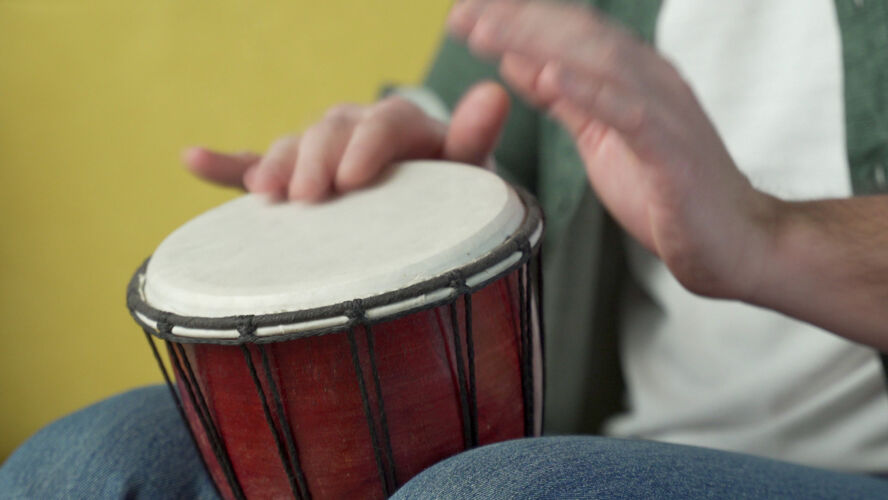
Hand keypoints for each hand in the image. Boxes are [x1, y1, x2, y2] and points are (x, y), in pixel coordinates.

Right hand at [183, 81, 509, 201]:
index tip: (353, 179)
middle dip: (316, 160)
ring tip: (264, 191)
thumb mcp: (469, 170)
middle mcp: (356, 131)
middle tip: (311, 197)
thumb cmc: (452, 197)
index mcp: (401, 126)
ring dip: (275, 165)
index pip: (383, 122)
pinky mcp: (294, 174)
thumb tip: (496, 92)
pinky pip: (255, 164)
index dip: (366, 146)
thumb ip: (475, 135)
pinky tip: (193, 159)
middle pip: (330, 130)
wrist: (428, 208)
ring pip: (293, 146)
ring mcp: (321, 152)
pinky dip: (226, 164)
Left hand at [449, 0, 778, 300]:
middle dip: (515, 20)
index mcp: (631, 77)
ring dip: (538, 43)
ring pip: (598, 61)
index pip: (569, 31)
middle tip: (459, 16)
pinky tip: (548, 78)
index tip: (464, 15)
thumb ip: (566, 100)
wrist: (734, 243)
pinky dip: (588, 91)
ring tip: (487, 34)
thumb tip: (519, 62)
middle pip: (577, 33)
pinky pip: (629, 112)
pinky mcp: (672, 151)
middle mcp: (650, 80)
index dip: (516, 17)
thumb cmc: (666, 192)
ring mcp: (664, 111)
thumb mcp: (600, 137)